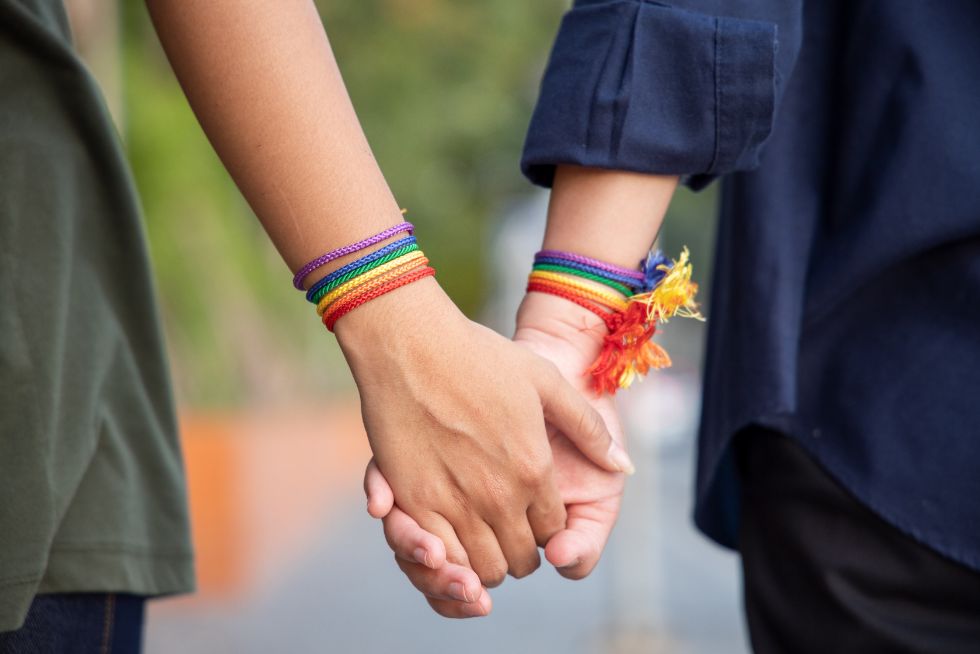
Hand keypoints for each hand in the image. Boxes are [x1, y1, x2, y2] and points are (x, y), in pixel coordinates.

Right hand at [337, 277, 630, 589]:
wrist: (411, 344)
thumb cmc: (479, 356)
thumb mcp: (546, 381)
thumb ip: (588, 427)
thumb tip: (622, 464)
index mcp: (534, 470)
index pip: (552, 532)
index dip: (547, 530)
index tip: (534, 516)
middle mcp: (498, 496)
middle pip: (519, 561)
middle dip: (519, 552)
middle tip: (507, 530)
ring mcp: (454, 502)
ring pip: (481, 569)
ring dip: (485, 562)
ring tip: (479, 536)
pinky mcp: (413, 502)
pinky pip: (440, 559)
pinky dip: (448, 560)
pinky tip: (448, 538)